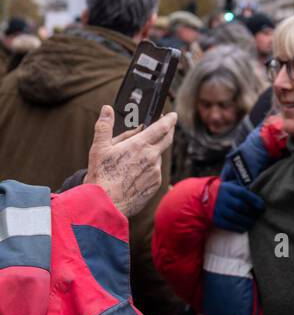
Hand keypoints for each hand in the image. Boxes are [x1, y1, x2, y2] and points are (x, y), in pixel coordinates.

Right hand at [85, 104, 174, 218]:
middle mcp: (152, 157)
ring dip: (154, 152)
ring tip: (137, 155)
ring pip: (159, 156)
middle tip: (167, 126)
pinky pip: (155, 172)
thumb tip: (107, 109)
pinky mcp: (155, 184)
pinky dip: (150, 168)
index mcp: (140, 145)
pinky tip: (137, 172)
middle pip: (167, 139)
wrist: (106, 205)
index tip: (173, 115)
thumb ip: (104, 126)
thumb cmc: (101, 177)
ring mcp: (155, 172)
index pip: (162, 127)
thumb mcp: (99, 148)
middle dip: (169, 130)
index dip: (169, 119)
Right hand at [212, 181, 264, 230]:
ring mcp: (218, 210)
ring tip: (253, 223)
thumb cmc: (224, 192)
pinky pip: (229, 225)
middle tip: (259, 215)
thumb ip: (242, 187)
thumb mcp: (231, 185)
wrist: (203, 199)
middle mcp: (223, 198)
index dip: (254, 200)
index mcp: (228, 188)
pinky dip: (238, 228)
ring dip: (247, 221)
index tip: (262, 206)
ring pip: (235, 217)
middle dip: (252, 212)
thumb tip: (257, 190)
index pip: (243, 193)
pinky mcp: (216, 220)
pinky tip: (244, 228)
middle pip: (240, 206)